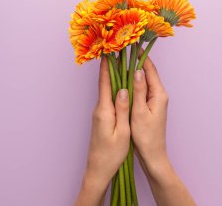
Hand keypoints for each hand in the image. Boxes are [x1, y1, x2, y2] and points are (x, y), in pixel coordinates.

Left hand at [75, 57, 129, 205]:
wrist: (98, 170)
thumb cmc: (111, 154)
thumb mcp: (122, 132)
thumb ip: (122, 110)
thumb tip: (123, 89)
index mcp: (104, 111)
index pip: (105, 84)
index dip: (107, 67)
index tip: (109, 52)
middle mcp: (99, 109)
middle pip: (104, 85)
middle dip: (110, 68)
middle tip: (117, 54)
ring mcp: (99, 114)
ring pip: (106, 92)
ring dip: (112, 78)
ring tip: (120, 66)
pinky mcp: (101, 119)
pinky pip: (107, 100)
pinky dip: (113, 90)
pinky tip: (120, 87)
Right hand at [131, 55, 195, 205]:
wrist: (152, 154)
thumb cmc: (146, 136)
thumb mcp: (140, 112)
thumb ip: (139, 90)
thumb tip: (137, 71)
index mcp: (159, 94)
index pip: (150, 70)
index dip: (140, 57)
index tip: (130, 46)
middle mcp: (159, 95)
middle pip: (147, 73)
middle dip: (135, 62)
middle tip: (122, 52)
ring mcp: (155, 100)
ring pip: (143, 82)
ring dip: (133, 73)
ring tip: (121, 63)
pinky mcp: (150, 106)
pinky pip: (141, 90)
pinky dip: (133, 84)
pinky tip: (124, 82)